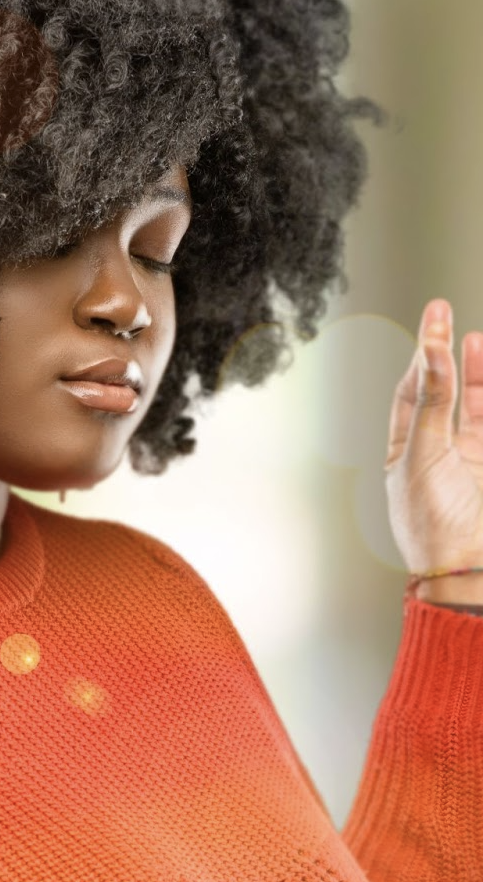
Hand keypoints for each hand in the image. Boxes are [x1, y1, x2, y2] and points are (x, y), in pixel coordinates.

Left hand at [385, 298, 482, 601]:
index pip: (412, 393)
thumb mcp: (423, 456)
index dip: (422, 357)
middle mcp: (438, 451)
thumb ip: (432, 404)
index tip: (433, 321)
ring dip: (477, 373)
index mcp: (405, 451)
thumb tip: (430, 352)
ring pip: (478, 406)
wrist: (468, 572)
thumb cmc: (431, 522)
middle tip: (444, 309)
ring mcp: (472, 460)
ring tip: (476, 338)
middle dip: (444, 353)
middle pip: (443, 392)